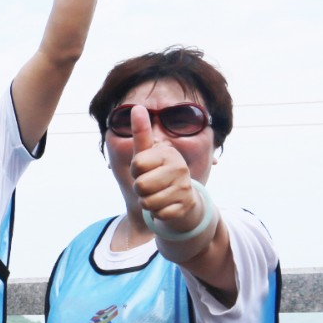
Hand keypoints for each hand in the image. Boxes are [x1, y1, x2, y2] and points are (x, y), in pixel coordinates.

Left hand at [129, 105, 202, 234]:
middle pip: (141, 186)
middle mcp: (179, 168)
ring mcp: (184, 187)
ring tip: (156, 195)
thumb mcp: (146, 154)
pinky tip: (165, 205)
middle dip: (140, 189)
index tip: (144, 169)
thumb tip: (136, 107)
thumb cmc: (156, 173)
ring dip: (147, 202)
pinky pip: (159, 214)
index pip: (137, 164)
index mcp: (168, 153)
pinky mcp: (186, 206)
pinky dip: (157, 213)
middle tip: (149, 185)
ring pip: (148, 202)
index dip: (136, 170)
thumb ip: (141, 133)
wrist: (181, 199)